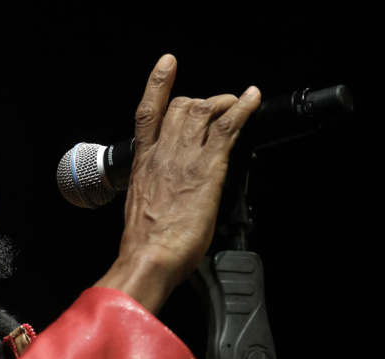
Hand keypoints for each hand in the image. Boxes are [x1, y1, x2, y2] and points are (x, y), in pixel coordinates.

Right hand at [95, 54, 260, 313]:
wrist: (149, 255)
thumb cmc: (144, 242)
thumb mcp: (141, 208)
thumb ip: (155, 191)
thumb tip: (167, 194)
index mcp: (142, 164)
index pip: (148, 114)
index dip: (158, 85)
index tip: (166, 67)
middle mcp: (161, 153)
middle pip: (182, 107)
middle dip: (203, 102)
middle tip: (218, 110)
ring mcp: (184, 157)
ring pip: (205, 111)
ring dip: (224, 104)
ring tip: (237, 106)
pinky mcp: (207, 167)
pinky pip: (228, 127)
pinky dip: (243, 108)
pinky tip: (252, 99)